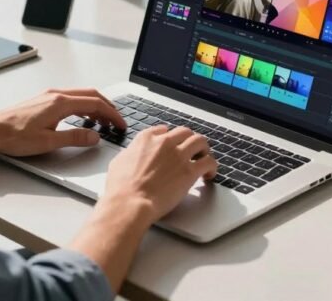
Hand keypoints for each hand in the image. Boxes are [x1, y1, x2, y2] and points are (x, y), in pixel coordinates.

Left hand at [0, 88, 125, 156]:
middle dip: (108, 107)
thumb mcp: (48, 142)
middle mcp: (56, 94)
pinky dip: (83, 106)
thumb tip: (95, 136)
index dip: (112, 114)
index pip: (95, 103)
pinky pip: (71, 99)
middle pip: (91, 95)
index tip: (121, 123)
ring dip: (96, 106)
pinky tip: (83, 118)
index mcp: (60, 102)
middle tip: (117, 121)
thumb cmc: (13, 136)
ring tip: (104, 122)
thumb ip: (74, 138)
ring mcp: (49, 95)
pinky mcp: (43, 100)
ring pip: (81, 95)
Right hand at [100, 126, 217, 223]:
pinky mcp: (189, 171)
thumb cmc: (121, 188)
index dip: (170, 137)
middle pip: (185, 132)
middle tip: (191, 150)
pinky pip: (209, 162)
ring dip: (203, 149)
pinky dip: (212, 166)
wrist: (130, 202)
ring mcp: (178, 155)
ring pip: (200, 141)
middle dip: (188, 140)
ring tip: (203, 158)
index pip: (163, 130)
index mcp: (146, 138)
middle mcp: (164, 142)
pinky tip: (209, 174)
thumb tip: (134, 154)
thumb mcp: (119, 161)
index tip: (172, 144)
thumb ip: (131, 153)